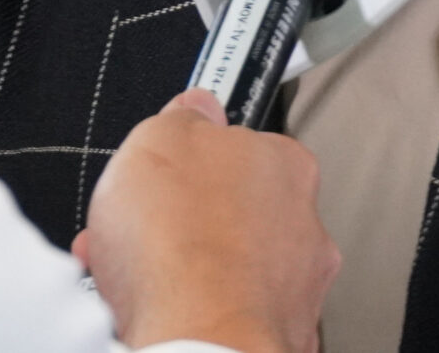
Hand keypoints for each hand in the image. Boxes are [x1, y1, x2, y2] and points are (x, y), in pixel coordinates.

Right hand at [75, 89, 336, 352]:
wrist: (195, 341)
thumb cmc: (180, 246)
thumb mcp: (158, 139)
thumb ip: (184, 117)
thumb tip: (194, 109)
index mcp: (285, 165)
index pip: (241, 147)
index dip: (189, 160)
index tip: (164, 174)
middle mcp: (304, 225)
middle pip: (233, 210)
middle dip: (182, 221)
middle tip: (142, 232)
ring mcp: (295, 287)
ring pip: (228, 268)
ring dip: (183, 269)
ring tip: (135, 280)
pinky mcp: (277, 336)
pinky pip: (226, 313)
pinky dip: (194, 312)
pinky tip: (158, 311)